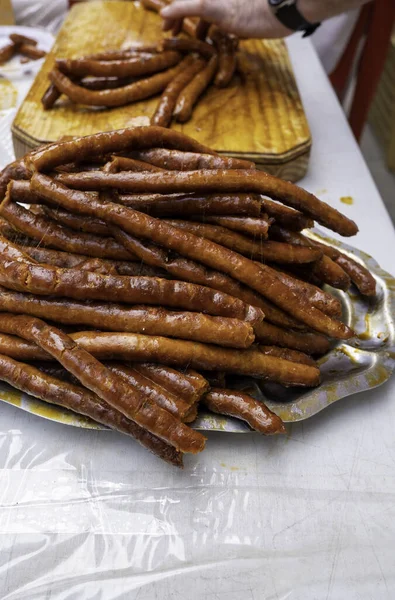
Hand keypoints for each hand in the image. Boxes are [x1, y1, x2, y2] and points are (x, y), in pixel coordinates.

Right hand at [160, 0, 291, 38]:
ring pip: (206, 15)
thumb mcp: (209, 6)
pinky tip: (211, 42)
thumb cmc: (244, 9)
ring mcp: (227, 8)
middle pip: (193, 7)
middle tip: (173, 35)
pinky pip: (219, 24)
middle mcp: (216, 0)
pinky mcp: (238, 18)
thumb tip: (164, 12)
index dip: (171, 13)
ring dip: (197, 27)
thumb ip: (186, 7)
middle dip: (182, 19)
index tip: (164, 30)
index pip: (183, 2)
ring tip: (192, 42)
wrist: (276, 13)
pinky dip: (212, 32)